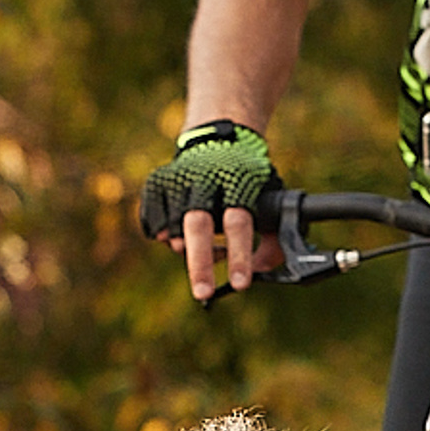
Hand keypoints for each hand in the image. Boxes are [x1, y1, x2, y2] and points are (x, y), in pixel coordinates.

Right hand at [137, 121, 284, 299]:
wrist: (219, 137)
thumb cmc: (248, 178)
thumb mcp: (271, 199)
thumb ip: (274, 238)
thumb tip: (263, 271)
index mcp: (238, 182)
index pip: (238, 223)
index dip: (239, 256)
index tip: (240, 285)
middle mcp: (205, 179)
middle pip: (197, 226)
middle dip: (200, 263)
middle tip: (203, 293)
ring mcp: (178, 180)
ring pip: (174, 230)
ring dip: (189, 251)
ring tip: (208, 248)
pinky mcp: (157, 183)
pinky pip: (156, 226)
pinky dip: (168, 238)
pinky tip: (184, 231)